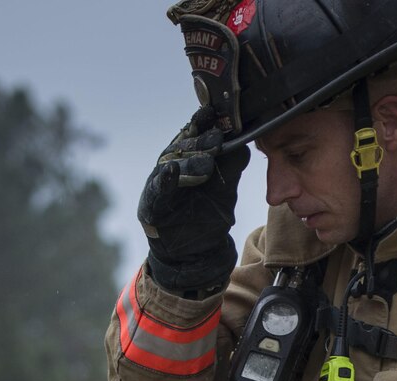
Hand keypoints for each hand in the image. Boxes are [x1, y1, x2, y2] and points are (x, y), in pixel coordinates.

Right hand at [138, 106, 250, 293]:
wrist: (195, 252)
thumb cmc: (207, 216)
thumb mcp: (224, 190)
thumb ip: (231, 168)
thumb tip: (244, 145)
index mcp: (188, 158)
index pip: (195, 135)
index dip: (203, 123)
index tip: (215, 112)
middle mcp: (171, 166)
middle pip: (183, 147)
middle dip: (200, 140)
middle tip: (217, 136)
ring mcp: (160, 184)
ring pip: (171, 165)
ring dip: (188, 160)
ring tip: (205, 159)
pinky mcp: (152, 204)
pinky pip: (158, 190)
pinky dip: (165, 180)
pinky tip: (171, 171)